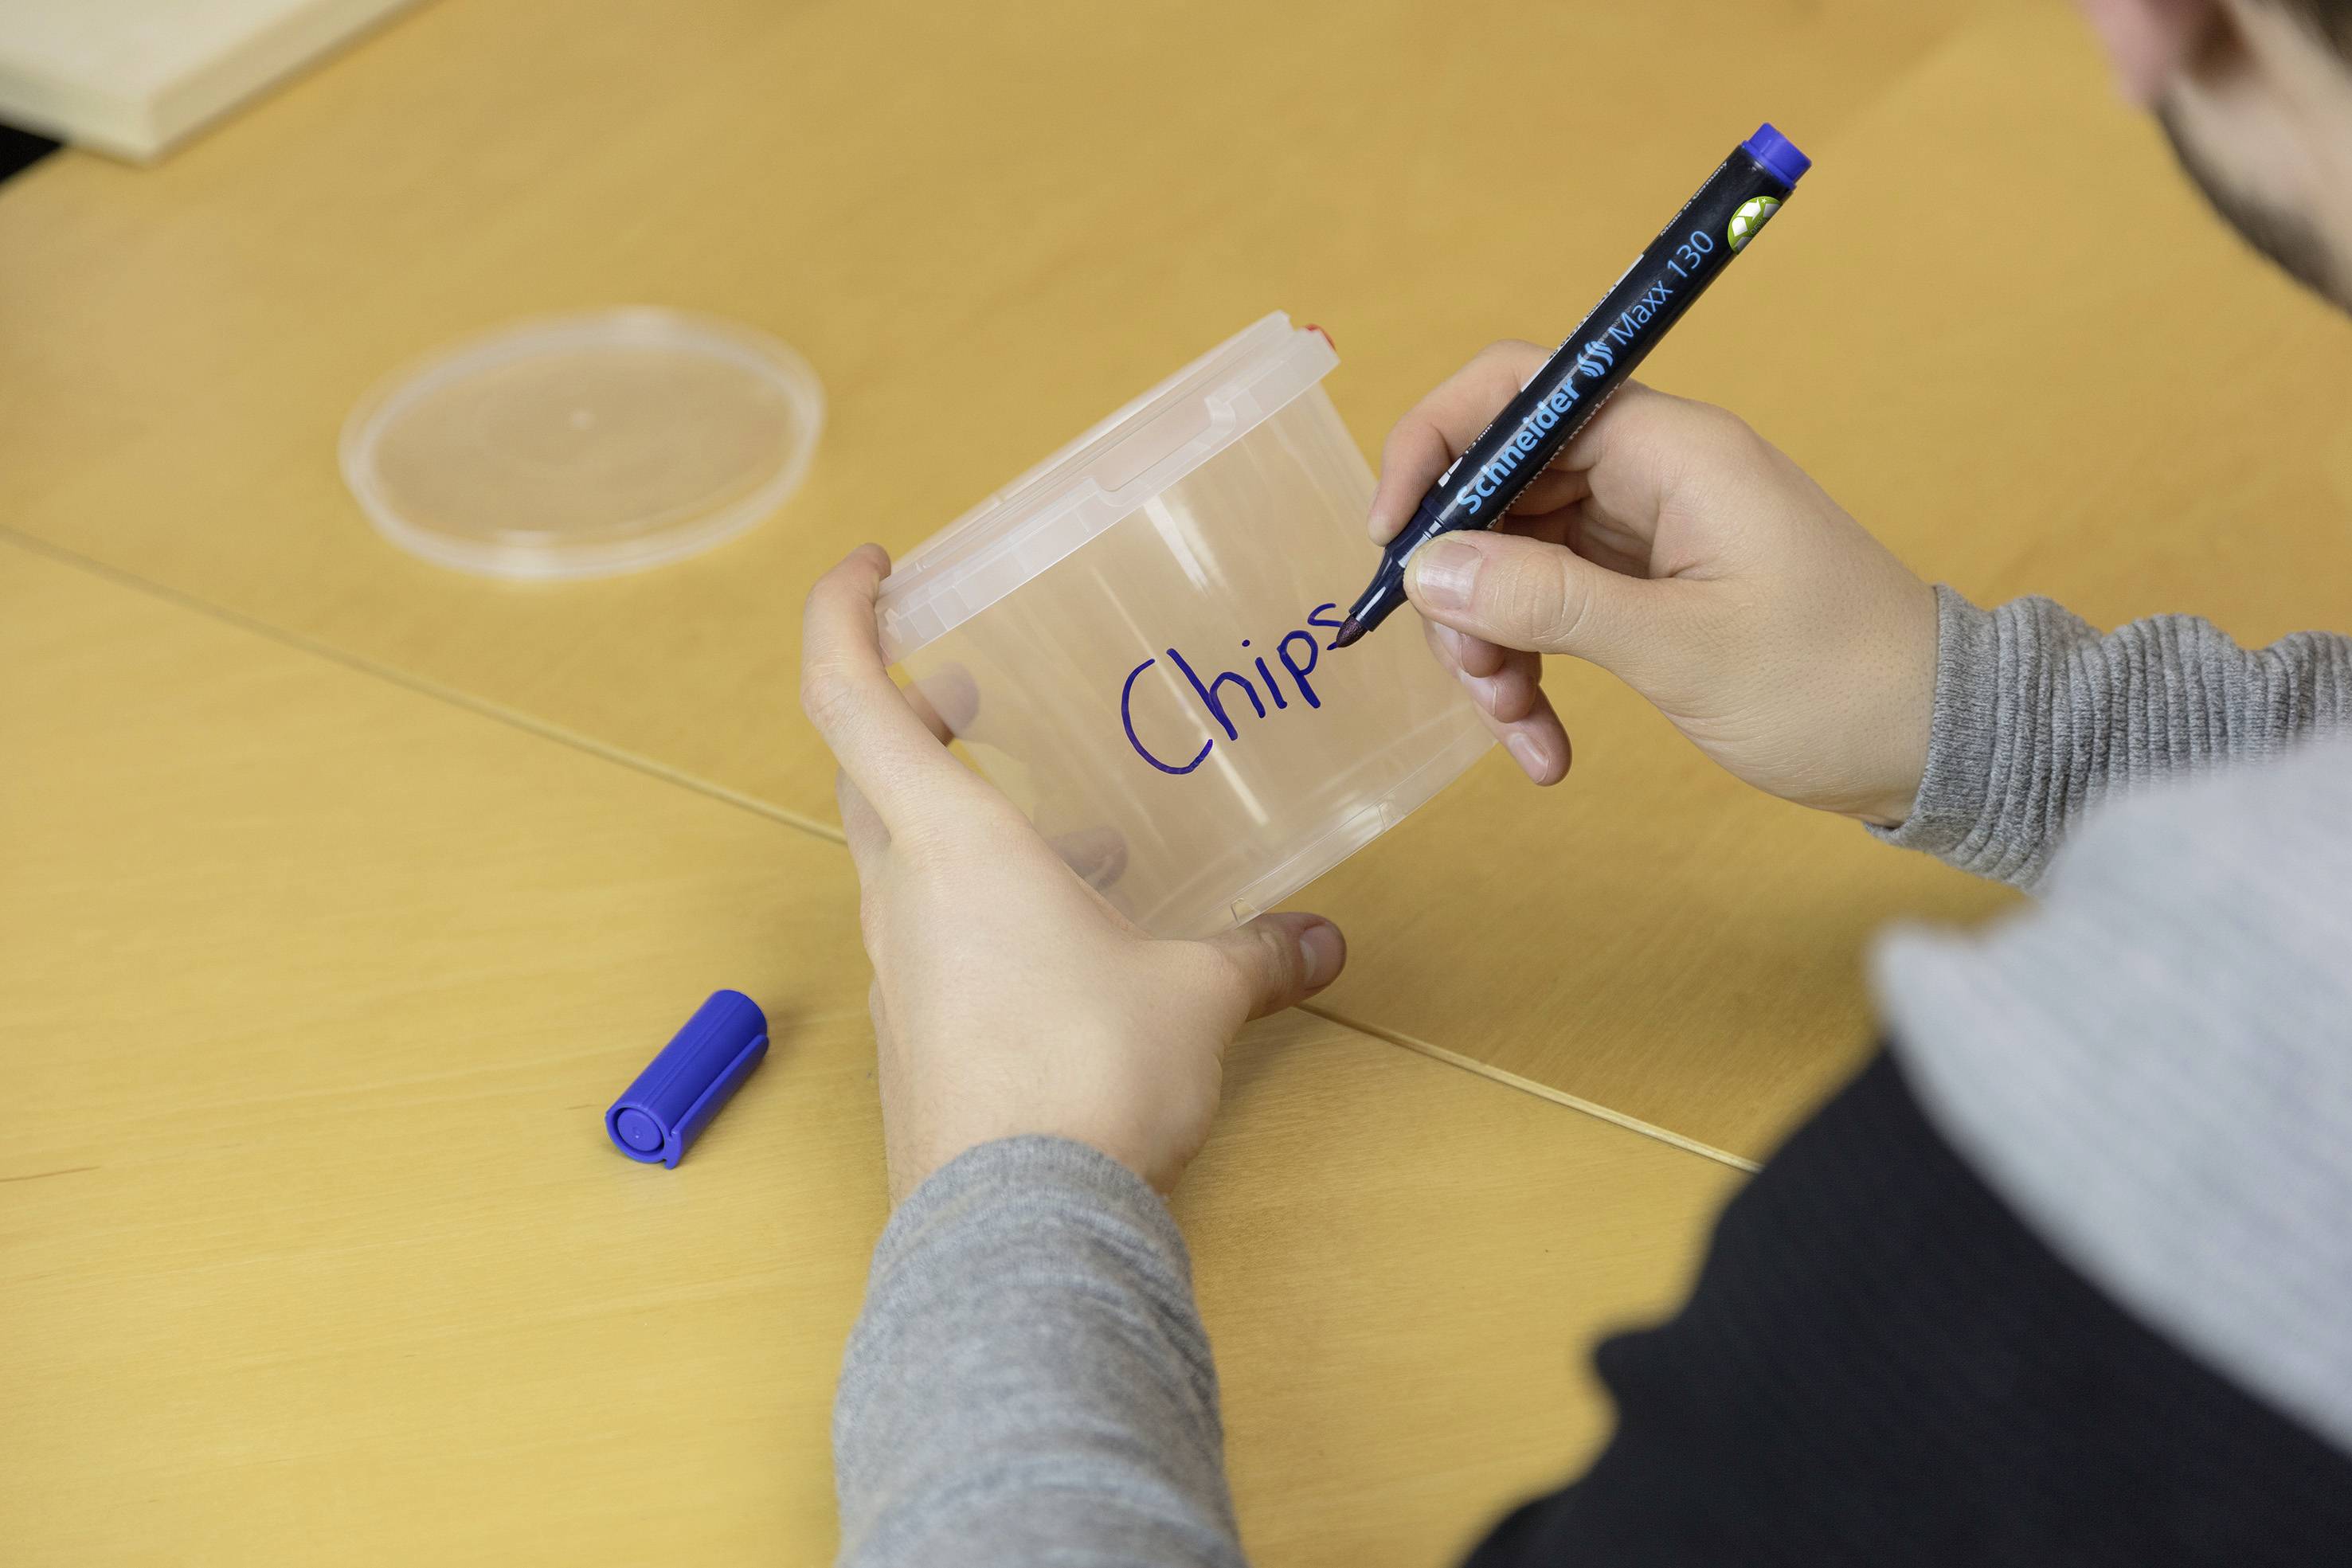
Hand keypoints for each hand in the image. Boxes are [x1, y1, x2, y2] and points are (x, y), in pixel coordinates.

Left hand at [800, 546, 1348, 1203]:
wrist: (1016, 1234)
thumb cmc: (1089, 1081)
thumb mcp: (1196, 997)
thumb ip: (1257, 953)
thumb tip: (1320, 941)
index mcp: (949, 844)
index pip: (848, 697)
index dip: (842, 615)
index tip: (870, 565)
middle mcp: (902, 898)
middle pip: (867, 774)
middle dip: (913, 714)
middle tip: (972, 690)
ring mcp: (898, 975)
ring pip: (900, 860)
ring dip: (957, 818)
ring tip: (1062, 825)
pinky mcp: (916, 1041)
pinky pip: (930, 939)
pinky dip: (979, 907)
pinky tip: (1065, 940)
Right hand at [1371, 345, 1938, 823]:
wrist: (1934, 742)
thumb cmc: (1833, 683)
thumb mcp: (1680, 648)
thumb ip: (1547, 600)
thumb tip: (1429, 568)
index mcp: (1668, 449)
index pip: (1515, 391)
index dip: (1436, 447)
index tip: (1395, 538)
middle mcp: (1649, 473)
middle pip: (1500, 490)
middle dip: (1465, 585)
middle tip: (1474, 674)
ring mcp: (1646, 532)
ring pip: (1516, 561)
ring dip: (1495, 646)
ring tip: (1519, 729)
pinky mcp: (1648, 589)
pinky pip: (1554, 611)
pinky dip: (1534, 672)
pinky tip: (1545, 749)